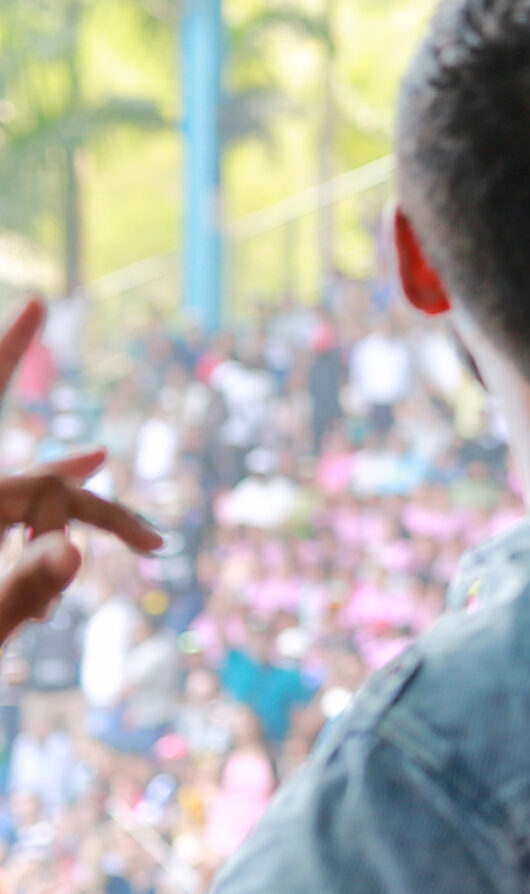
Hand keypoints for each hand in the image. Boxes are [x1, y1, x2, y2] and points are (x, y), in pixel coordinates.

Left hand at [0, 296, 158, 642]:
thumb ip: (16, 589)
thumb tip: (76, 555)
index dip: (7, 354)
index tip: (36, 304)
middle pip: (31, 485)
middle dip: (86, 511)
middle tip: (151, 543)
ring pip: (23, 511)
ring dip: (60, 539)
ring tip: (123, 553)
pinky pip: (9, 528)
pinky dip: (38, 544)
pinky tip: (63, 555)